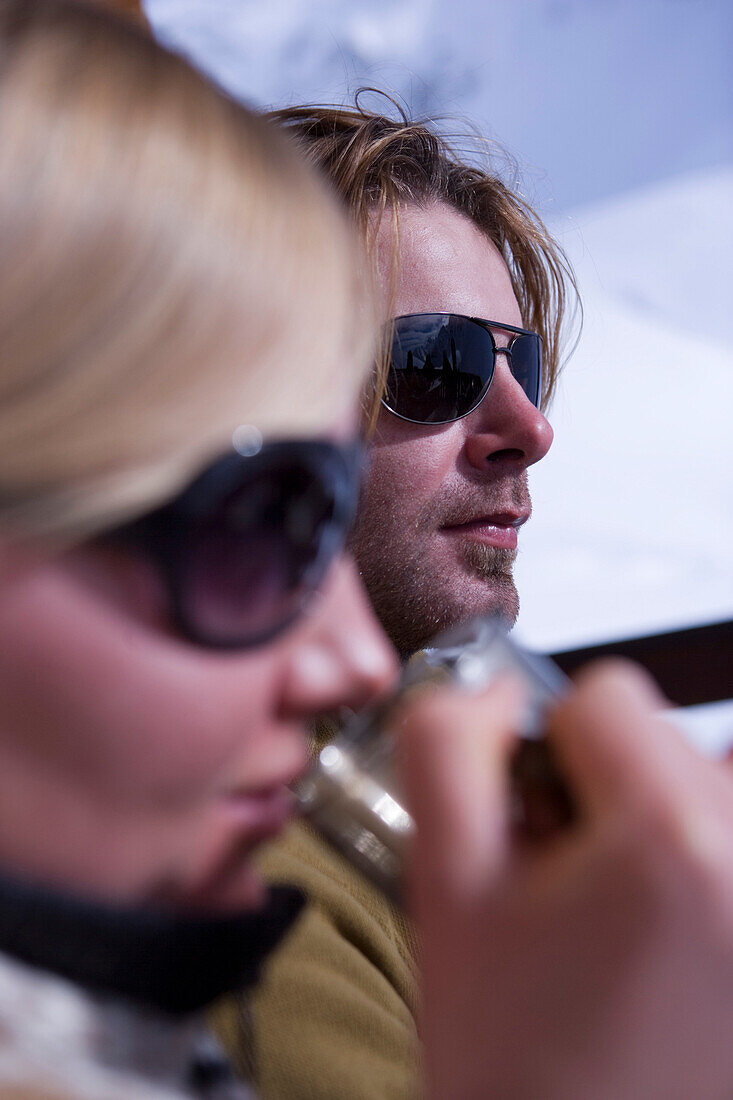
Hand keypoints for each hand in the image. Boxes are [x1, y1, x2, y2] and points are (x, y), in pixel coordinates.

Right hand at [399, 662, 732, 1099]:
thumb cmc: (518, 1068)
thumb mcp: (444, 888)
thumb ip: (445, 747)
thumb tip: (493, 690)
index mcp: (672, 834)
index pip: (608, 694)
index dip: (546, 753)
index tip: (535, 828)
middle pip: (665, 739)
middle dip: (604, 793)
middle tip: (569, 896)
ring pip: (706, 786)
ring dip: (657, 828)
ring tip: (619, 927)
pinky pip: (726, 837)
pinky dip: (699, 861)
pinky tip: (665, 943)